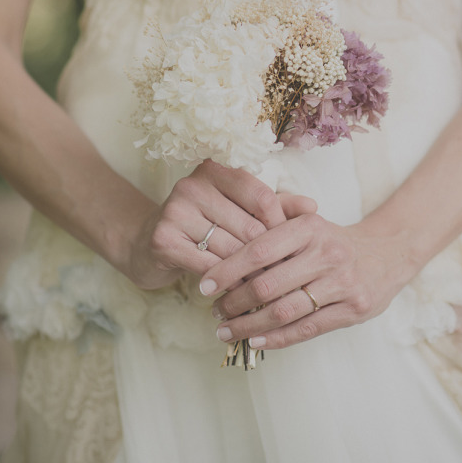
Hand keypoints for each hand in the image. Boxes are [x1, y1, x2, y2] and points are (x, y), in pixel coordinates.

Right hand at [121, 159, 316, 289]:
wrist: (148, 244)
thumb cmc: (205, 226)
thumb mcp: (240, 212)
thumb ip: (277, 207)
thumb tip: (313, 207)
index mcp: (216, 170)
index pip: (261, 196)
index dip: (279, 225)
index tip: (289, 248)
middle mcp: (193, 185)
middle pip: (248, 226)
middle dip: (268, 256)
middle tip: (283, 277)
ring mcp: (175, 210)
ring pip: (230, 250)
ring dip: (250, 274)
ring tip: (264, 289)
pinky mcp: (163, 239)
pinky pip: (208, 266)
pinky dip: (226, 283)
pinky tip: (235, 292)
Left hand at [201, 213, 412, 348]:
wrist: (388, 252)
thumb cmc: (334, 240)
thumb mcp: (308, 219)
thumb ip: (272, 220)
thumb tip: (227, 236)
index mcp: (309, 227)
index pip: (259, 250)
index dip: (227, 270)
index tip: (204, 284)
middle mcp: (326, 253)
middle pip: (268, 285)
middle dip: (234, 302)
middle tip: (215, 311)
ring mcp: (342, 282)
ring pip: (285, 311)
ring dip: (250, 325)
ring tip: (227, 330)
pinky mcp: (354, 308)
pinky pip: (307, 328)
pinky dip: (277, 338)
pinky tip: (256, 339)